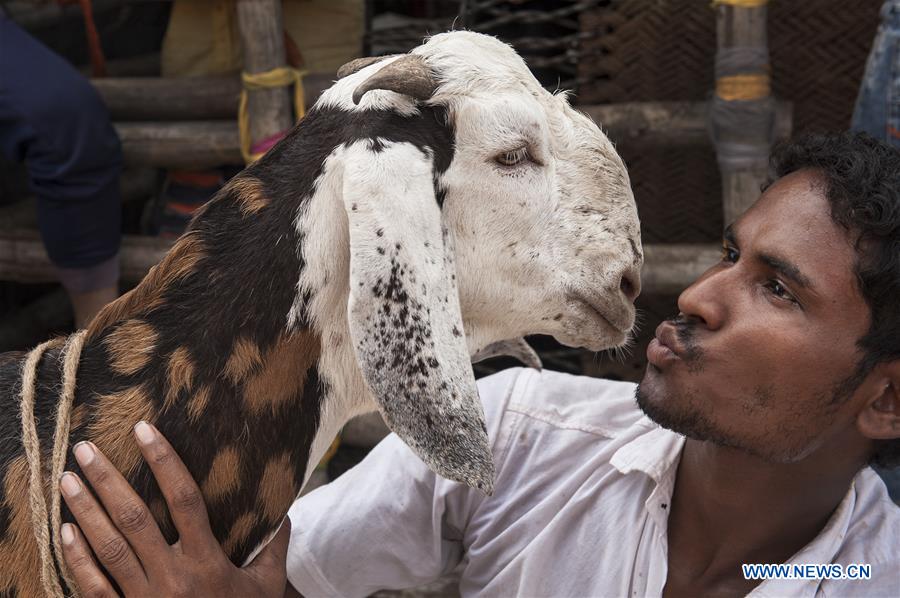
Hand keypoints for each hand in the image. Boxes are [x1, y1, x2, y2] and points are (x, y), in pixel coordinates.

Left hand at [59, 421, 290, 596]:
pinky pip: (93, 588)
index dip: (165, 462)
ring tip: (68, 480)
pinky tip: (64, 533)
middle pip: (135, 520)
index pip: (185, 500)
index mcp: (207, 563)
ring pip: (108, 549)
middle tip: (86, 449)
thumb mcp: (266, 588)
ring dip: (85, 511)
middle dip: (108, 481)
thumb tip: (285, 513)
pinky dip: (76, 560)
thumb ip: (273, 549)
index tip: (146, 431)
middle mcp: (172, 577)